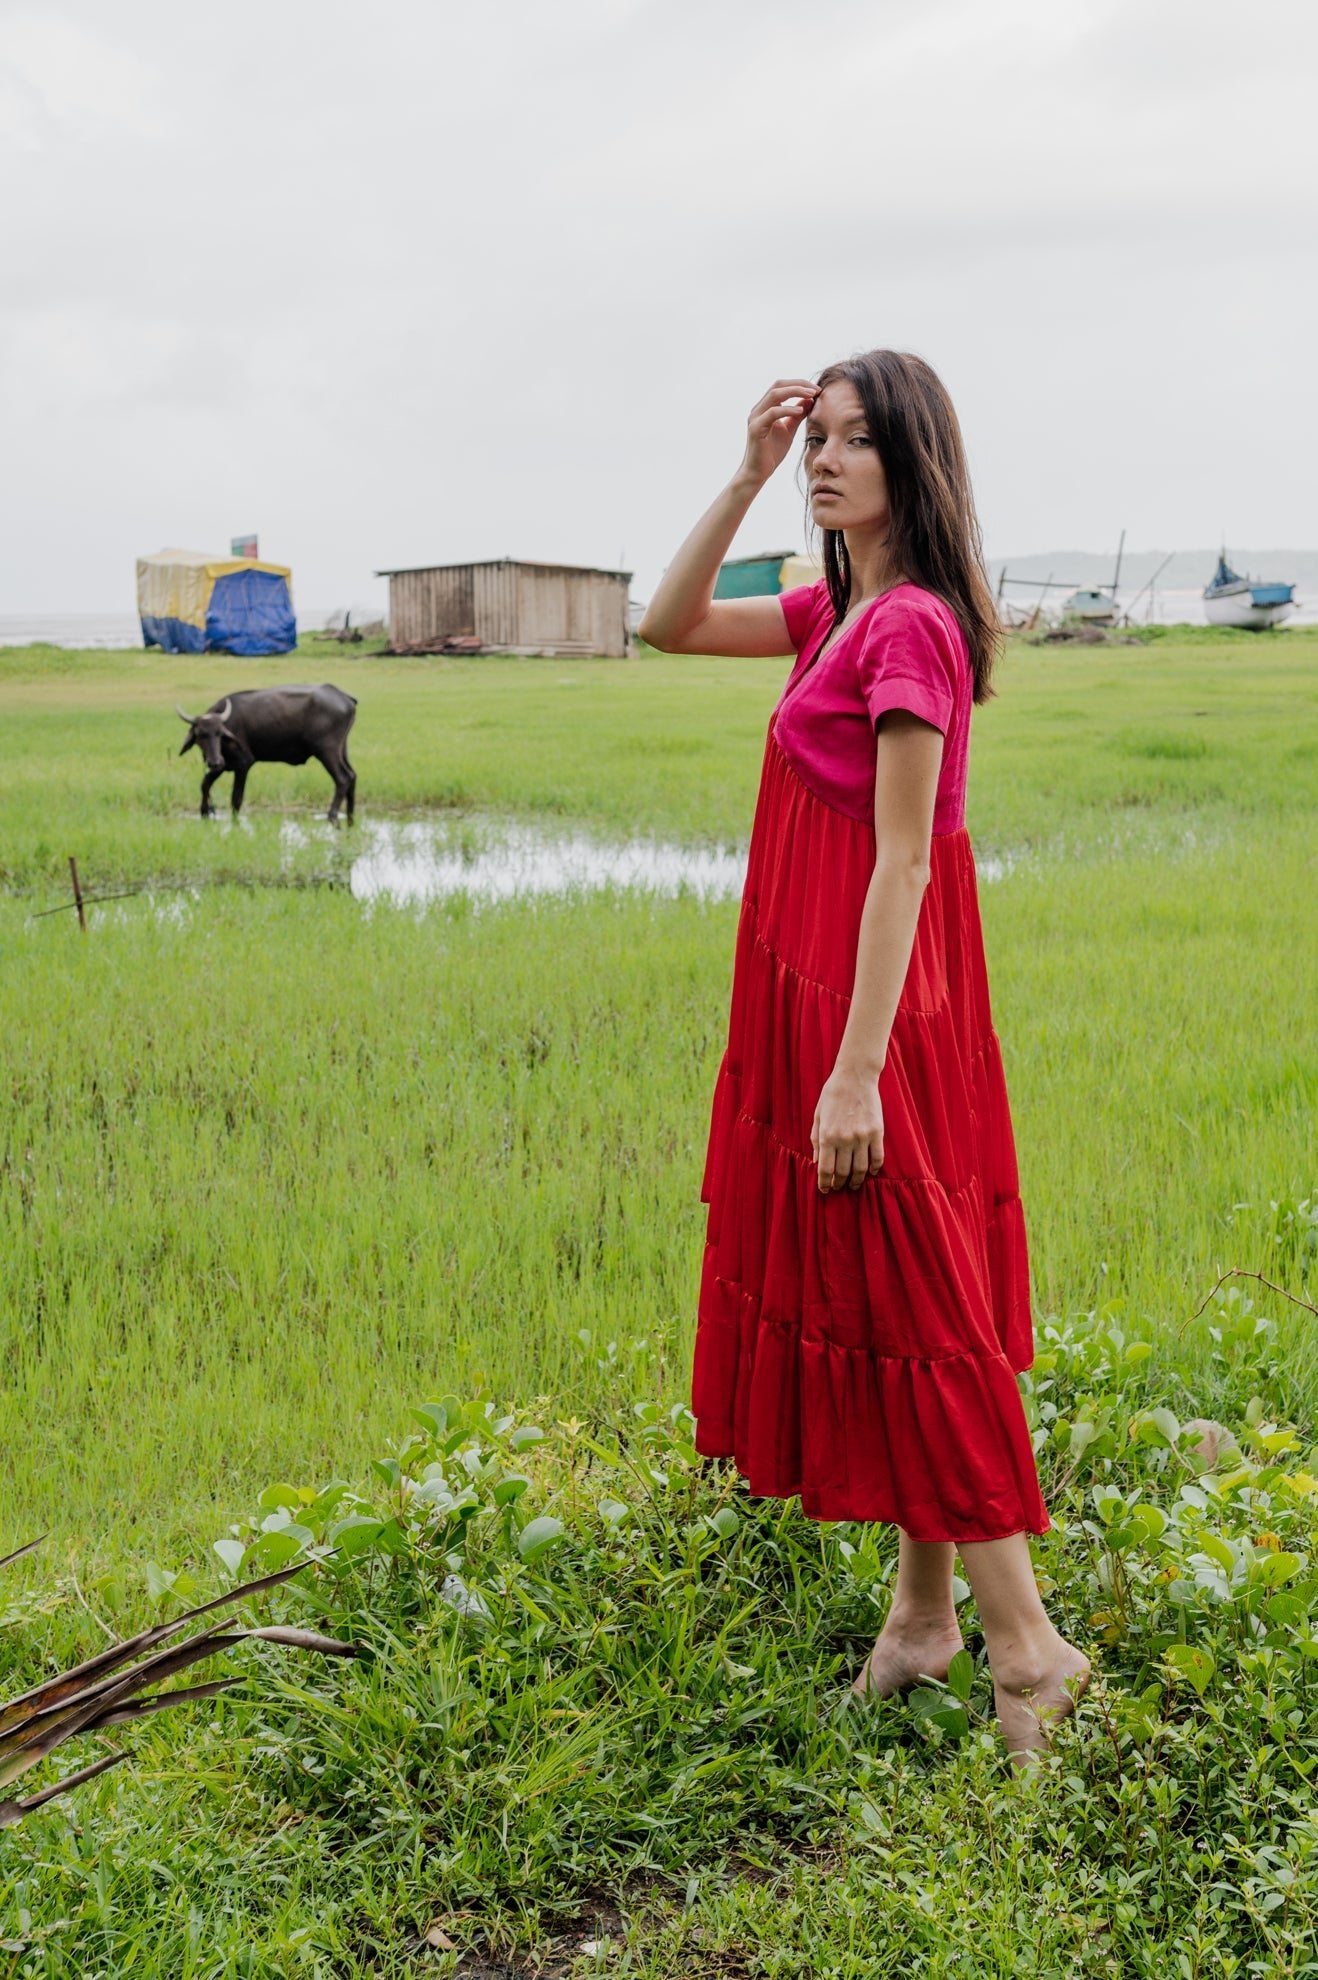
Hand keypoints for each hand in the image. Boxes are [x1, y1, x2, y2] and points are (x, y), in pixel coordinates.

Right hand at [739, 378, 817, 488]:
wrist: (758, 472)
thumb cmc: (771, 453)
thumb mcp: (789, 430)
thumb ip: (797, 415)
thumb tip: (810, 399)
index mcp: (765, 407)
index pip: (782, 386)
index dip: (800, 384)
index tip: (816, 389)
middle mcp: (758, 409)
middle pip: (778, 385)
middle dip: (799, 384)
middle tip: (816, 389)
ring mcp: (755, 418)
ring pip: (775, 394)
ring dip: (795, 392)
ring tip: (811, 395)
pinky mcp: (756, 429)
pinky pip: (772, 413)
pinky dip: (787, 409)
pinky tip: (800, 411)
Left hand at [811, 1065, 883, 1193]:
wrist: (855, 1077)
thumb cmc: (833, 1095)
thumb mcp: (818, 1116)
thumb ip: (816, 1140)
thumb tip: (816, 1162)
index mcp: (827, 1136)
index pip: (825, 1170)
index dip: (824, 1184)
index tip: (825, 1190)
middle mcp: (845, 1139)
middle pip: (843, 1172)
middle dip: (839, 1184)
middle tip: (839, 1187)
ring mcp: (863, 1137)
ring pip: (861, 1169)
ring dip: (857, 1180)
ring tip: (853, 1184)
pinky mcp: (877, 1132)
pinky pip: (878, 1158)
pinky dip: (874, 1169)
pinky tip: (870, 1172)